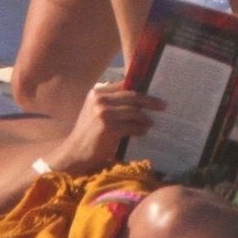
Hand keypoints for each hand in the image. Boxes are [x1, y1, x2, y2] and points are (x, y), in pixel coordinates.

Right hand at [49, 83, 163, 173]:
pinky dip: (139, 130)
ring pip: (134, 111)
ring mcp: (103, 113)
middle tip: (163, 105)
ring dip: (145, 118)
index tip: (154, 90)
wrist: (75, 152)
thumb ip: (112, 102)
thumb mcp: (95, 111)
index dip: (141, 87)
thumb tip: (139, 98)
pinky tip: (143, 132)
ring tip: (151, 123)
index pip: (124, 85)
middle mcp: (99, 100)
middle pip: (132, 96)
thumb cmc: (89, 133)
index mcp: (97, 92)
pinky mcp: (109, 127)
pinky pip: (131, 126)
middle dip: (150, 101)